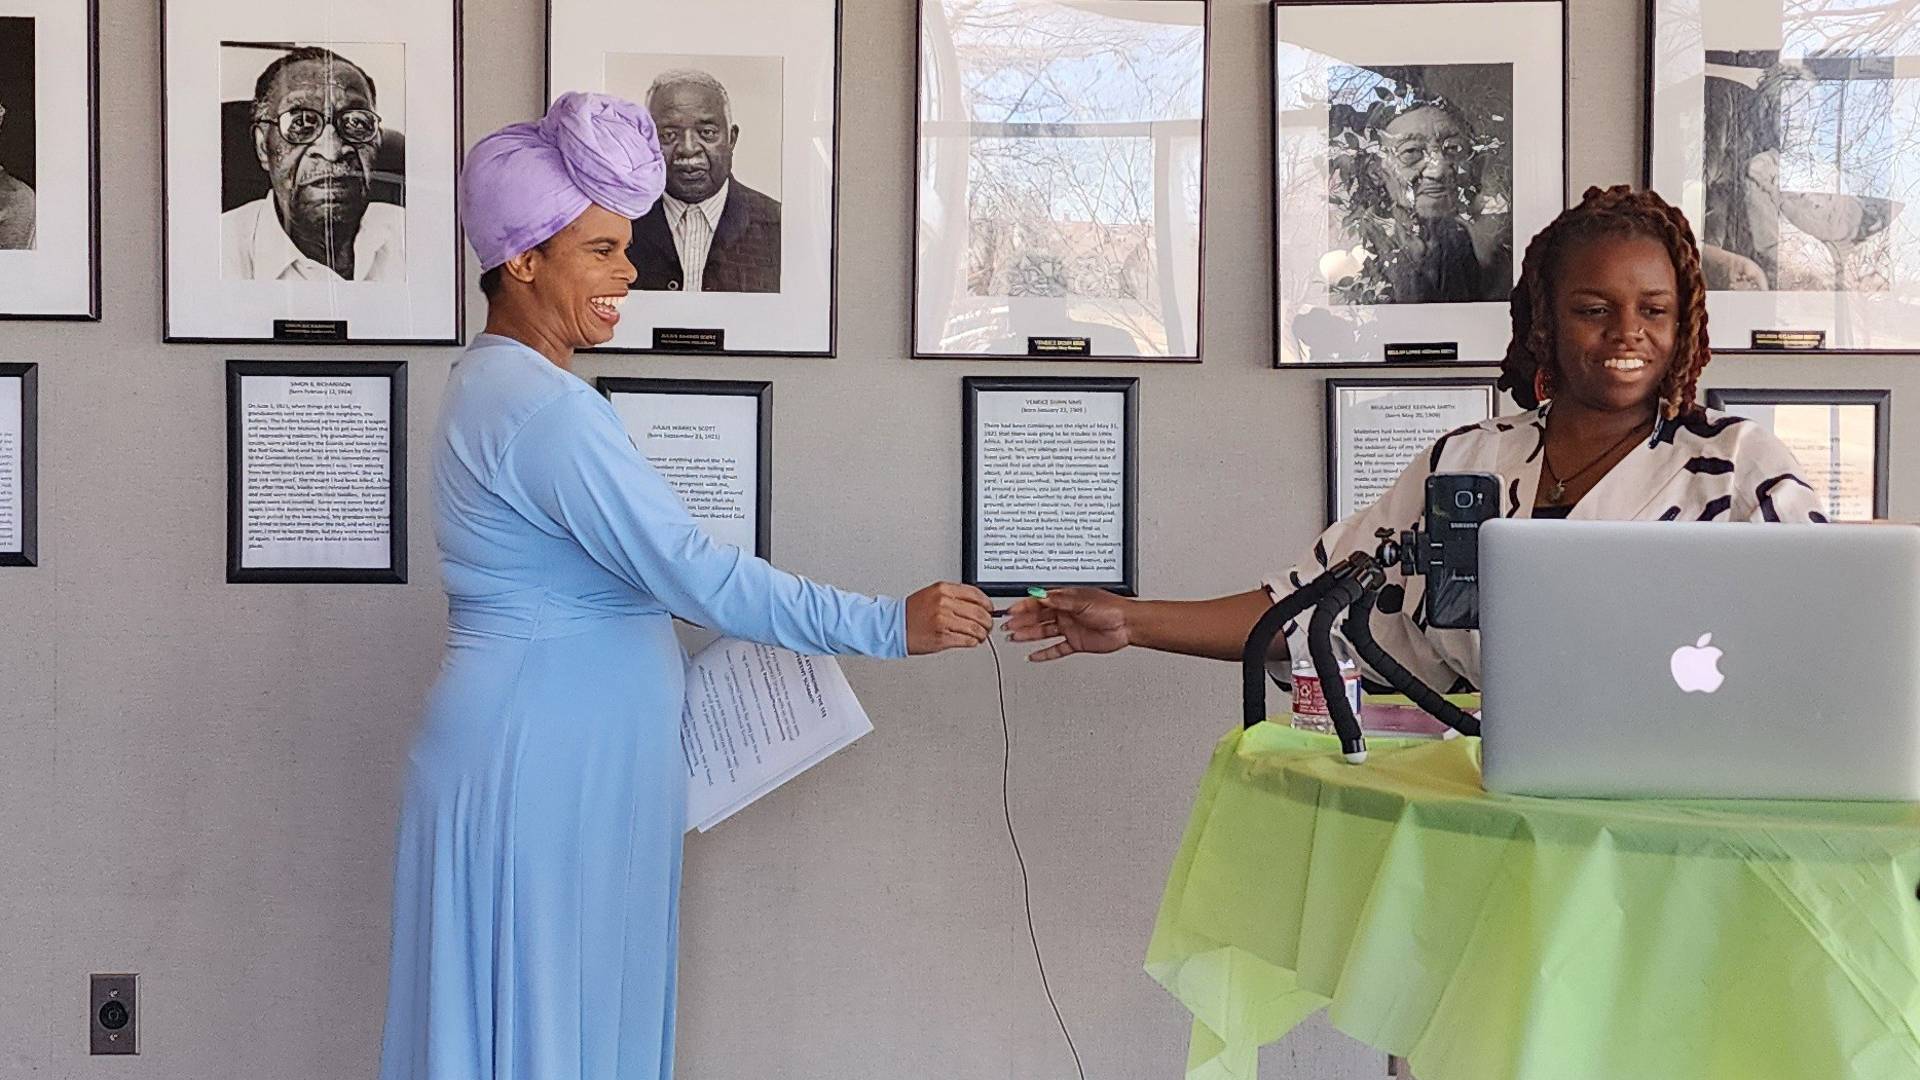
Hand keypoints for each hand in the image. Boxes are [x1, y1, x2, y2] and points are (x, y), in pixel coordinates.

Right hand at [905, 582, 993, 653]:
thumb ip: (954, 596)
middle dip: (988, 621)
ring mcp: (943, 620)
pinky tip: (971, 641)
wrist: (894, 626)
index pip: (976, 595)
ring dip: (982, 634)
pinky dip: (973, 642)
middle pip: (980, 612)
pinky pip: (967, 640)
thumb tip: (978, 604)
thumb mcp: (933, 594)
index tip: (990, 610)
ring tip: (980, 635)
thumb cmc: (912, 612)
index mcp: (943, 590)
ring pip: (976, 628)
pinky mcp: (942, 637)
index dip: (988, 604)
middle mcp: (944, 603)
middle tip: (987, 626)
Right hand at [1003, 588, 1131, 661]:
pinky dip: (1044, 653)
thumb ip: (1060, 600)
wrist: (1128, 624)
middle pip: (1038, 618)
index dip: (1023, 606)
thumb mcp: (1082, 601)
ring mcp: (1070, 628)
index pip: (1039, 602)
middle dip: (1021, 622)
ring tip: (1014, 639)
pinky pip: (1056, 649)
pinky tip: (1033, 655)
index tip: (1010, 611)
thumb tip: (1041, 595)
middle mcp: (1066, 613)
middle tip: (1007, 627)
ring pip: (1044, 633)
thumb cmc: (1111, 608)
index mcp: (1066, 599)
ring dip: (1028, 635)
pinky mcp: (1076, 642)